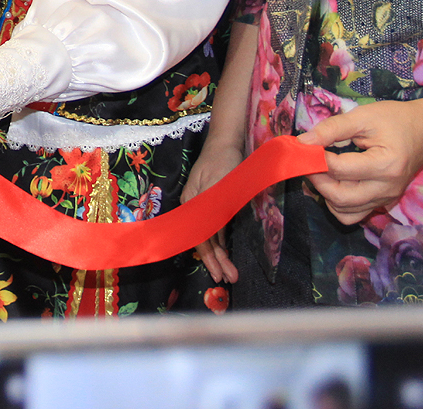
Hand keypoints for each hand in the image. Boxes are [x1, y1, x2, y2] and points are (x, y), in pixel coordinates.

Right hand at [182, 139, 245, 282]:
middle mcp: (195, 208)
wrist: (226, 141)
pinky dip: (220, 243)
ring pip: (210, 236)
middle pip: (204, 240)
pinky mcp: (213, 203)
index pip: (201, 238)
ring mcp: (203, 205)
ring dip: (219, 256)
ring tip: (229, 273)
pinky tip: (224, 253)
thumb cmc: (222, 160)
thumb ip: (214, 209)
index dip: (211, 259)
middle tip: (229, 280)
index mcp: (193, 205)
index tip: (222, 275)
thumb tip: (211, 234)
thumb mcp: (218, 185)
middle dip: (216, 262)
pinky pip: (214, 228)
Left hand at [300, 100, 422, 224]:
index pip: (340, 169)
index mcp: (386, 165)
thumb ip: (332, 129)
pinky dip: (337, 203)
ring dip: (324, 193)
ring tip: (321, 171)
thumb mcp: (363, 116)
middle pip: (340, 197)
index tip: (303, 147)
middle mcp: (387, 188)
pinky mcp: (383, 203)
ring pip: (344, 212)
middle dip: (316, 179)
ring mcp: (386, 199)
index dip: (315, 158)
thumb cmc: (395, 120)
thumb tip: (303, 142)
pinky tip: (334, 182)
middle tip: (308, 161)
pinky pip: (353, 214)